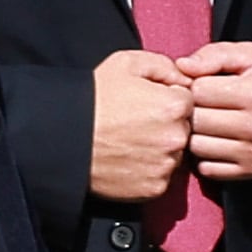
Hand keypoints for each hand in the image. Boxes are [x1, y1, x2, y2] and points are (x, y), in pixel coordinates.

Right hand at [90, 50, 193, 204]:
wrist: (62, 138)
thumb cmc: (93, 98)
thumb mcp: (126, 63)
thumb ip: (164, 65)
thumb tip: (185, 79)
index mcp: (175, 105)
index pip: (189, 101)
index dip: (167, 100)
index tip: (146, 103)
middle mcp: (176, 138)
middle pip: (185, 129)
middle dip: (167, 125)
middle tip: (135, 123)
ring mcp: (166, 165)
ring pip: (174, 155)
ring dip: (160, 149)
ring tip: (129, 141)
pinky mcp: (153, 188)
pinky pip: (161, 177)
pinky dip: (148, 170)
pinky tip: (127, 159)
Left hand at [178, 43, 251, 181]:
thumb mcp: (251, 55)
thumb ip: (214, 56)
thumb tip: (182, 67)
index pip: (198, 91)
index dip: (194, 84)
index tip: (204, 84)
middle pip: (194, 120)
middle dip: (193, 109)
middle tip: (204, 103)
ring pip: (196, 147)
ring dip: (197, 134)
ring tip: (209, 121)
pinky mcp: (251, 171)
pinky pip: (208, 169)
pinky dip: (206, 156)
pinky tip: (216, 140)